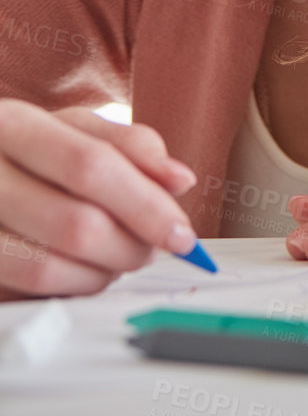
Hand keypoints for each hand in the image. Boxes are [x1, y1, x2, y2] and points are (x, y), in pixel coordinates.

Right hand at [0, 99, 198, 298]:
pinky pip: (30, 290)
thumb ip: (132, 146)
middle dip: (132, 247)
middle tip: (154, 248)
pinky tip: (89, 270)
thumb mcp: (77, 129)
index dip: (146, 206)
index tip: (183, 235)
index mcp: (14, 124)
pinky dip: (75, 287)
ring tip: (121, 256)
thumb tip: (180, 180)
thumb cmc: (31, 150)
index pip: (91, 168)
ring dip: (106, 271)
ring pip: (52, 267)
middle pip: (77, 225)